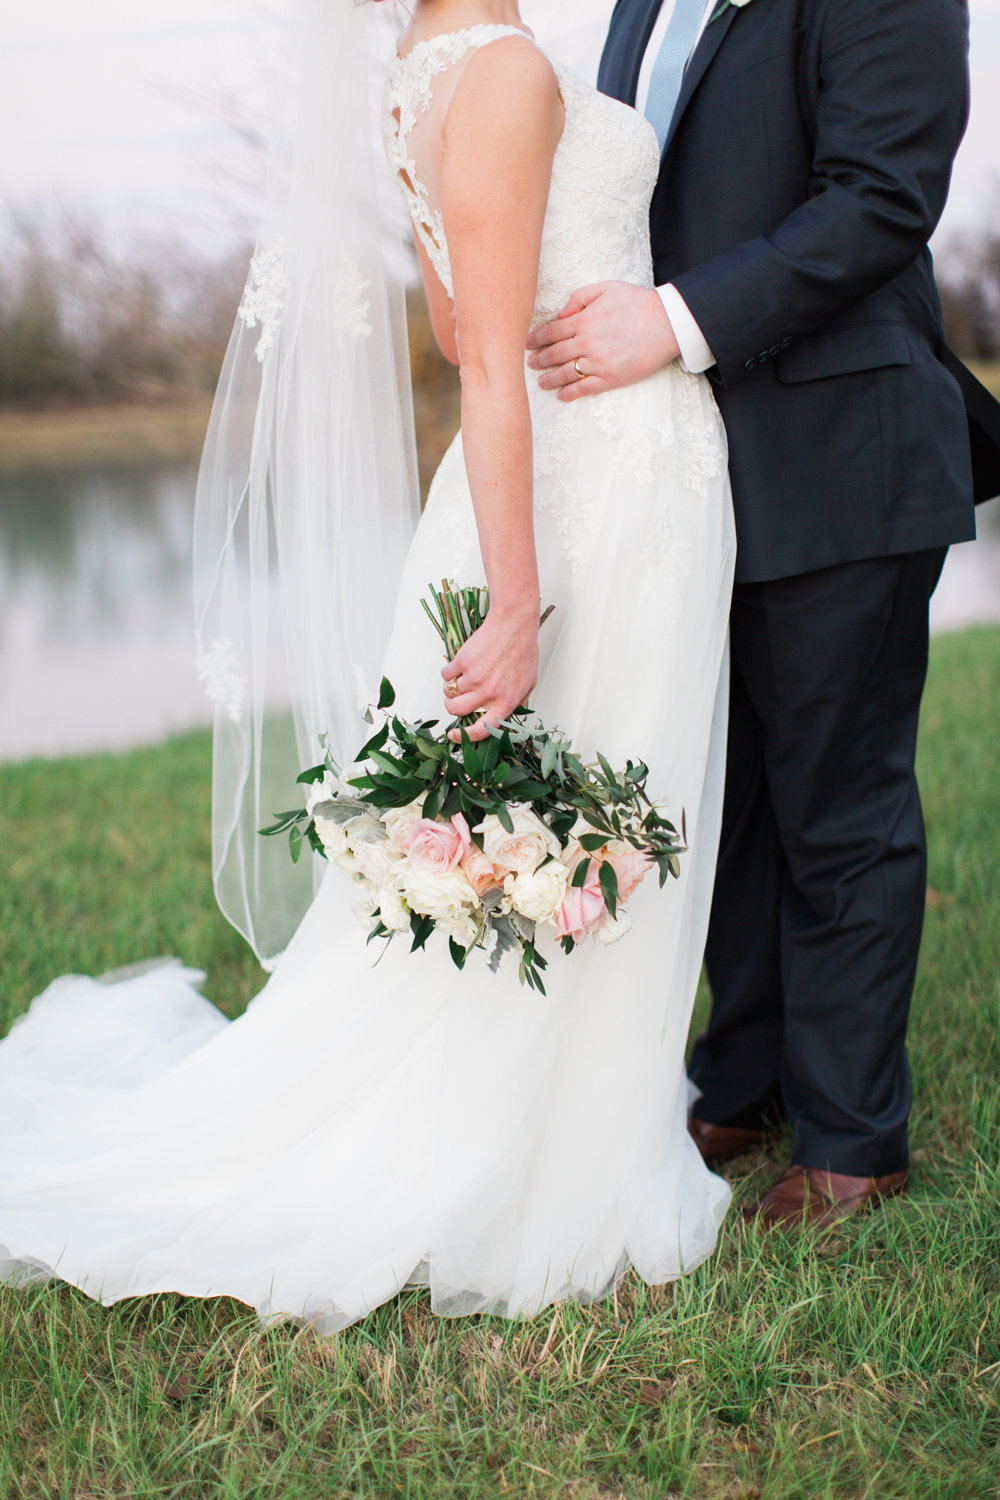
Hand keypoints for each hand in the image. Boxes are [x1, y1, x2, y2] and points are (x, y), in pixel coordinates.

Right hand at [441, 608, 538, 743]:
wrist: (514, 624)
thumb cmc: (523, 651)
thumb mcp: (529, 683)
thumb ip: (517, 703)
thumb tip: (505, 718)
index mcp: (505, 702)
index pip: (482, 729)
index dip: (465, 736)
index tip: (455, 735)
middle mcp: (488, 693)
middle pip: (456, 710)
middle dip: (451, 707)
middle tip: (455, 699)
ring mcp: (474, 678)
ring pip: (449, 693)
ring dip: (450, 688)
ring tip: (461, 678)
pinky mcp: (463, 662)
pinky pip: (445, 675)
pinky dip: (448, 672)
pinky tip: (460, 665)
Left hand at [526, 282, 679, 400]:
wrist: (666, 323)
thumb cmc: (637, 302)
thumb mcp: (606, 288)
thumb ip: (579, 298)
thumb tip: (561, 315)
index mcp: (583, 321)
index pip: (551, 332)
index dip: (536, 339)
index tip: (527, 344)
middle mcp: (587, 343)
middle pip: (554, 354)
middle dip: (539, 360)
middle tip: (529, 364)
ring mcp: (598, 363)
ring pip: (566, 374)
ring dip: (549, 379)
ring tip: (540, 382)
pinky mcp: (611, 378)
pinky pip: (584, 388)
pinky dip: (570, 393)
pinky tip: (560, 395)